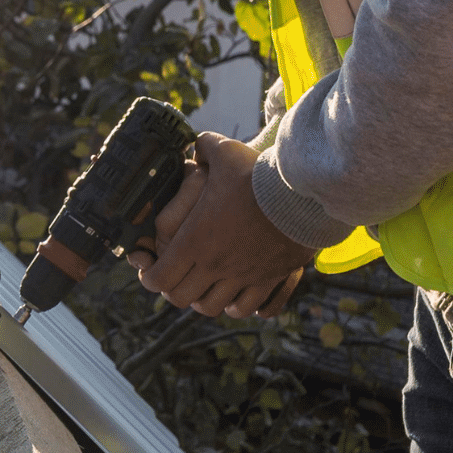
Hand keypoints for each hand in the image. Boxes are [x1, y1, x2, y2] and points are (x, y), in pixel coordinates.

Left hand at [136, 133, 308, 318]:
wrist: (302, 195)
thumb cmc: (258, 175)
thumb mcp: (225, 152)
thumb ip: (204, 147)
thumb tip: (196, 145)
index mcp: (195, 240)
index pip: (159, 279)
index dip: (149, 277)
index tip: (151, 269)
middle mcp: (215, 265)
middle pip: (181, 298)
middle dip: (174, 289)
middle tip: (177, 276)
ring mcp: (242, 276)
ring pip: (212, 308)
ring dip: (204, 300)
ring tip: (205, 287)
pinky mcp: (268, 280)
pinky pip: (246, 308)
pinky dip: (236, 306)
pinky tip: (235, 294)